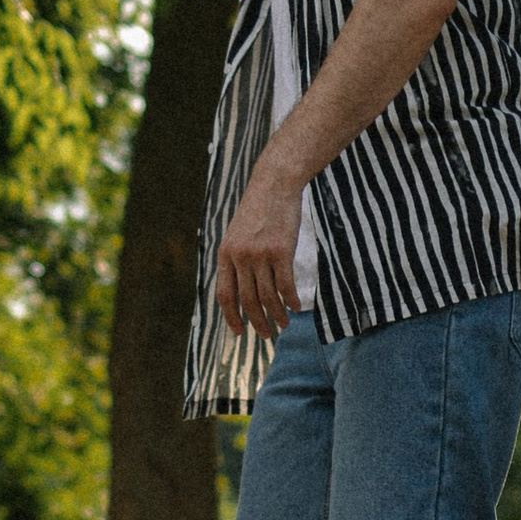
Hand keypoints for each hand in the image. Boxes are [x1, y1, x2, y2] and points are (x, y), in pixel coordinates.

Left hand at [217, 163, 305, 339]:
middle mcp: (240, 257)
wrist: (274, 184)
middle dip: (257, 322)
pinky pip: (286, 285)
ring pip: (268, 296)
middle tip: (266, 335)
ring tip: (284, 325)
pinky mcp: (282, 251)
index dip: (231, 317)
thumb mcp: (237, 233)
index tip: (239, 332)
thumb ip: (236, 259)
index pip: (224, 295)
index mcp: (226, 254)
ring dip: (276, 315)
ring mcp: (260, 254)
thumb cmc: (258, 209)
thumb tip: (241, 288)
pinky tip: (297, 308)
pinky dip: (291, 300)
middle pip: (248, 300)